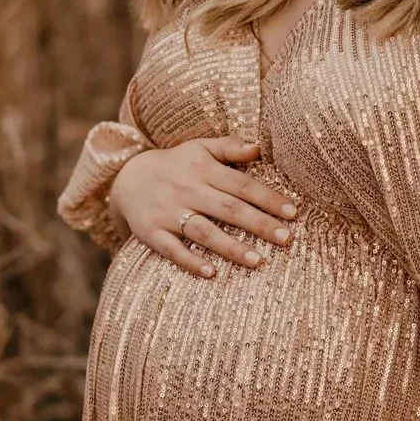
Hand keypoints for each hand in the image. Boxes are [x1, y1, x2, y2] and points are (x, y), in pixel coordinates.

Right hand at [109, 132, 297, 278]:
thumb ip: (229, 147)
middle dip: (259, 225)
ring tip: (259, 261)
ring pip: (204, 232)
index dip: (267, 198)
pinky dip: (190, 261)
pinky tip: (211, 273)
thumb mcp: (200, 149)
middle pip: (228, 209)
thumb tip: (259, 147)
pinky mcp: (151, 232)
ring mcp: (168, 213)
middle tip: (287, 239)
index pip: (241, 185)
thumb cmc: (176, 165)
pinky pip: (172, 249)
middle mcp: (187, 190)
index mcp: (203, 169)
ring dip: (231, 247)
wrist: (127, 178)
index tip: (292, 213)